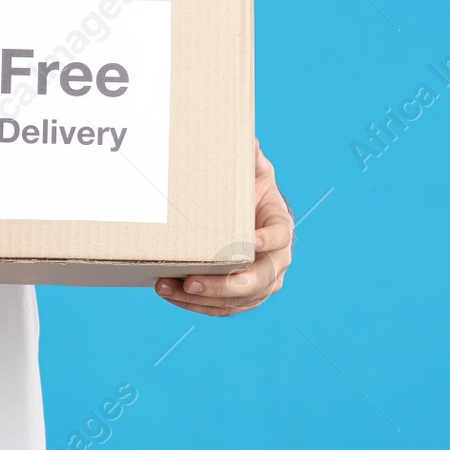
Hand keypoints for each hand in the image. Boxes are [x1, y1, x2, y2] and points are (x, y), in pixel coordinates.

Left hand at [154, 139, 292, 316]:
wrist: (247, 218)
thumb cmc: (249, 193)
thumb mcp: (253, 172)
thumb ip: (251, 159)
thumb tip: (249, 141)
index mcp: (281, 228)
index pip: (280, 237)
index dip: (266, 241)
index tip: (250, 242)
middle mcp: (277, 261)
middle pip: (259, 279)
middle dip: (225, 284)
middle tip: (193, 281)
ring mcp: (262, 283)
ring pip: (238, 300)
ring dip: (203, 298)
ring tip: (168, 287)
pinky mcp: (243, 298)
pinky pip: (223, 308)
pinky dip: (196, 305)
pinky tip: (172, 294)